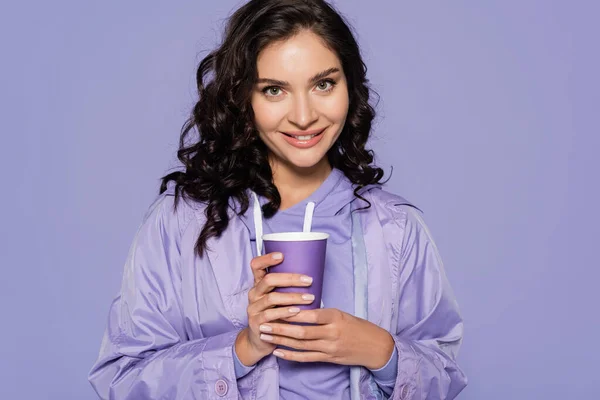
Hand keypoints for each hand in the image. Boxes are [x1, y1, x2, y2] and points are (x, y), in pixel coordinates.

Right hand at [235, 252, 314, 365]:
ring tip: (309, 298)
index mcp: (259, 284)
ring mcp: (253, 308)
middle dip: (290, 278)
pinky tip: (296, 311)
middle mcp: (254, 294)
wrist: (259, 340)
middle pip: (268, 280)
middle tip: (309, 280)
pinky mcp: (255, 323)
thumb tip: (313, 276)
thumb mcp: (278, 299)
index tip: (282, 255)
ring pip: (271, 298)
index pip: (256, 265)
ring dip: (292, 297)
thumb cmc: (275, 315)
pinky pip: (270, 315)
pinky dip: (285, 312)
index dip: (266, 258)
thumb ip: (288, 288)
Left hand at [258, 308, 394, 369]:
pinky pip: (305, 358)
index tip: (276, 307)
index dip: (292, 313)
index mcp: (335, 317)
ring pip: (300, 345)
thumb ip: (322, 313)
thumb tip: (299, 305)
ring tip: (265, 335)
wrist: (374, 346)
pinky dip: (290, 356)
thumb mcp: (341, 313)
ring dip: (280, 340)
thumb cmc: (357, 326)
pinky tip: (277, 352)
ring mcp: (329, 348)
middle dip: (280, 328)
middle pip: (301, 332)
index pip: (311, 314)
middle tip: (262, 323)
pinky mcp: (328, 359)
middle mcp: (332, 333)